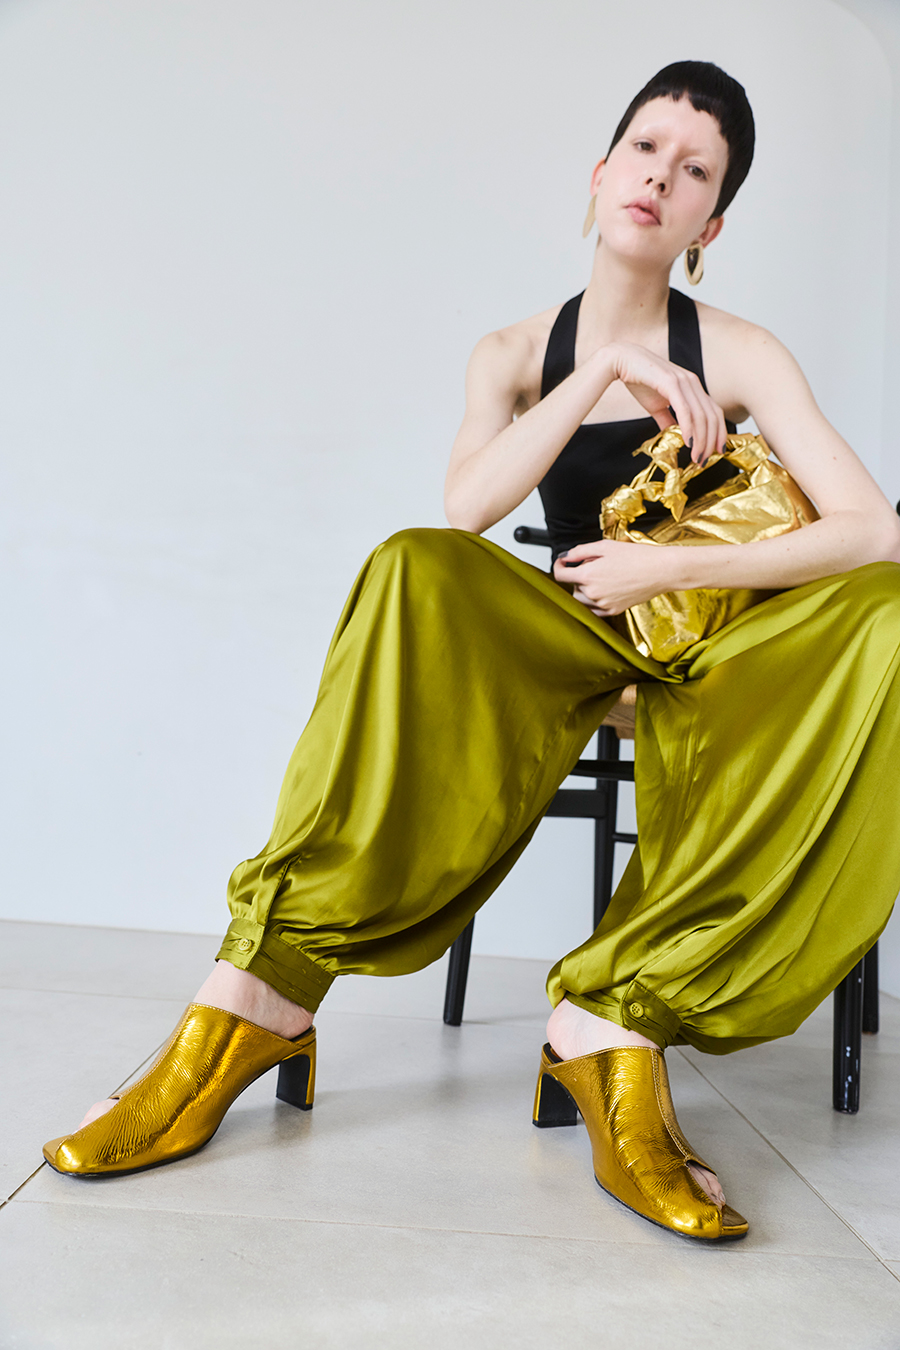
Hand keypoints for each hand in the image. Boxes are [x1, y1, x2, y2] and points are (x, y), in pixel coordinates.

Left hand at [552, 539, 678, 615]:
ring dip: (585, 589)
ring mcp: (603, 604)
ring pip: (582, 600)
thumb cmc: (637, 556)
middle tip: (596, 565)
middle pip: (573, 587)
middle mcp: (593, 593)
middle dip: (579, 576)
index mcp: (588, 575)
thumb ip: (580, 551)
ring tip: (603, 577)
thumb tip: (565, 557)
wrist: (661, 570)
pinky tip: (606, 590)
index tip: (562, 563)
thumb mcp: (605, 546)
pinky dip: (594, 601)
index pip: (560, 575)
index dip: (558, 566)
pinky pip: (594, 610)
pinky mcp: (614, 611)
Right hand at [607, 342, 726, 463]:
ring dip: (701, 440)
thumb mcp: (657, 406)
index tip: (716, 451)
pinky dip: (689, 428)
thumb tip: (675, 436)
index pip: (714, 412)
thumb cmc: (639, 380)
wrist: (622, 360)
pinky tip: (688, 442)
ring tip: (697, 457)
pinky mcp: (670, 383)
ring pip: (701, 415)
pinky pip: (684, 409)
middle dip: (711, 441)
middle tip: (705, 460)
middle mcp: (692, 383)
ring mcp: (683, 381)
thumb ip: (668, 421)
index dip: (719, 432)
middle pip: (712, 416)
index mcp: (693, 387)